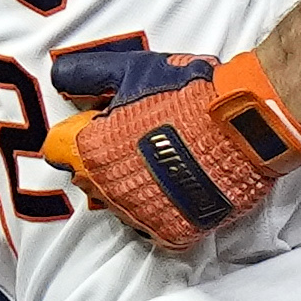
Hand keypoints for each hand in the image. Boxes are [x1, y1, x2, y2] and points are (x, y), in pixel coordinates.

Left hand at [52, 39, 300, 249]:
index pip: (57, 150)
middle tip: (138, 140)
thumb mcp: (131, 68)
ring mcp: (139, 214)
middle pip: (87, 179)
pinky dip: (162, 210)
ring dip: (132, 186)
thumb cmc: (187, 92)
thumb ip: (87, 74)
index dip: (78, 134)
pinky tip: (177, 187)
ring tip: (164, 161)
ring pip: (118, 205)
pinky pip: (153, 227)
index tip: (100, 125)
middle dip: (102, 161)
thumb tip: (59, 79)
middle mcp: (107, 189)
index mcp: (89, 151)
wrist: (244, 122)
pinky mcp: (172, 232)